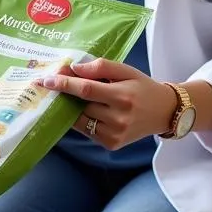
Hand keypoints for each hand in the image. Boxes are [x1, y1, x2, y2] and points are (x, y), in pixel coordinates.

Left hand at [34, 59, 176, 149]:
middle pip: (80, 106)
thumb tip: (74, 69)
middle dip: (64, 95)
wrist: (165, 112)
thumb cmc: (142, 87)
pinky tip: (81, 110)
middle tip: (51, 84)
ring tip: (64, 97)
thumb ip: (100, 67)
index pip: (86, 90)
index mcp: (122, 96)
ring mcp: (114, 135)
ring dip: (68, 109)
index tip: (46, 80)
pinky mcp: (111, 144)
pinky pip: (87, 130)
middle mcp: (118, 119)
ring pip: (80, 121)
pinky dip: (80, 120)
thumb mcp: (126, 70)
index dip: (64, 84)